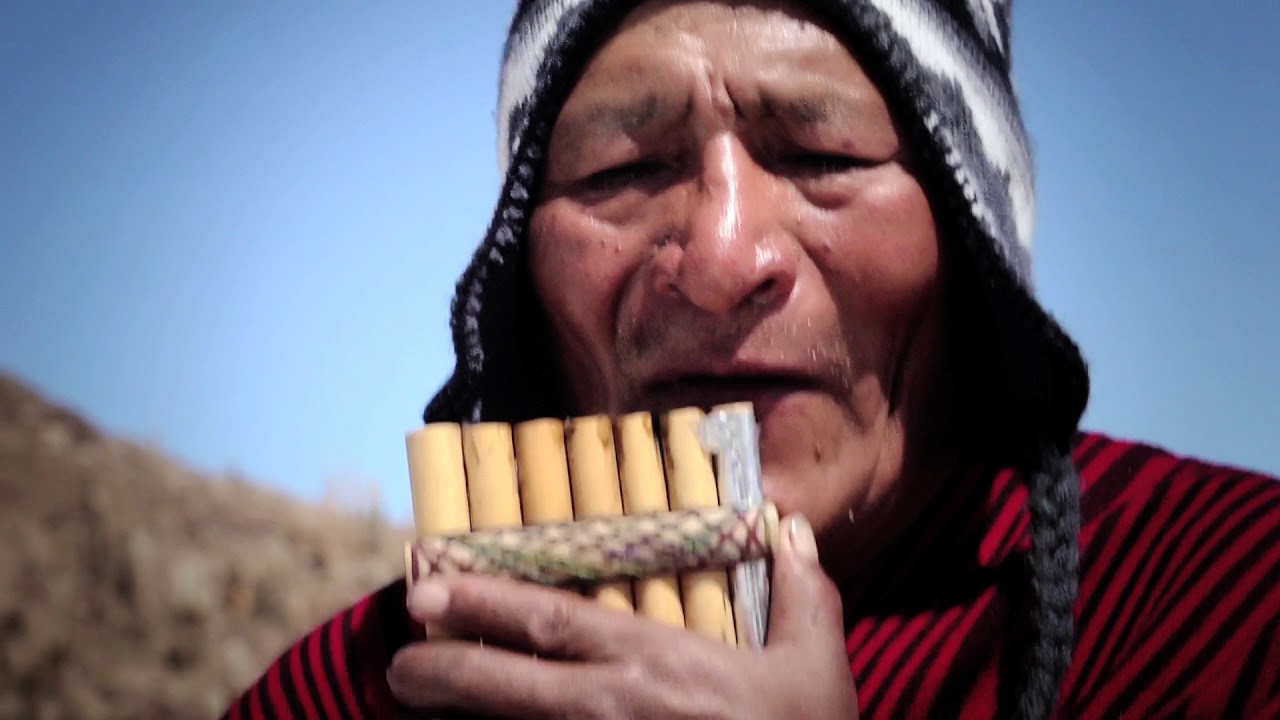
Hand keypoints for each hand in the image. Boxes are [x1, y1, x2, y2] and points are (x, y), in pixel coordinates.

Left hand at [387, 513, 858, 718]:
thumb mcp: (817, 667)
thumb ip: (803, 593)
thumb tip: (793, 528)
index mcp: (656, 662)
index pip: (552, 622)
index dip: (484, 601)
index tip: (430, 586)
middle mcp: (614, 707)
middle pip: (508, 683)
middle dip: (443, 670)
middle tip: (396, 664)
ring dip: (459, 718)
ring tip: (414, 703)